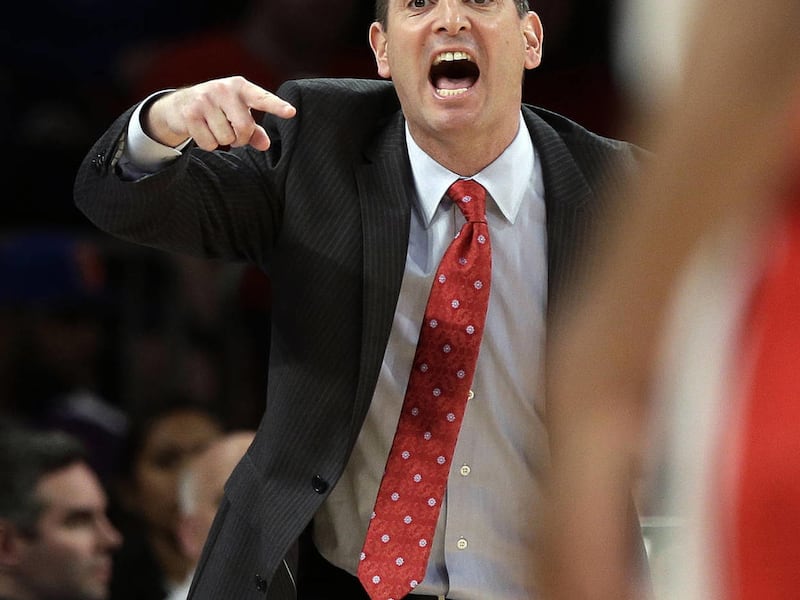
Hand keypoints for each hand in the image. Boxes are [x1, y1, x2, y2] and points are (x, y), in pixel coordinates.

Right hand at [143, 76, 296, 150]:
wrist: (179, 104)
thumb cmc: (218, 109)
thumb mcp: (238, 114)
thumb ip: (254, 130)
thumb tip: (265, 145)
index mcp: (241, 87)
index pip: (262, 98)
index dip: (277, 106)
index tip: (291, 112)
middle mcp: (223, 89)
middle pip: (244, 128)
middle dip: (240, 139)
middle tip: (232, 133)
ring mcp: (205, 100)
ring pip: (226, 139)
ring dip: (223, 141)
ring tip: (214, 128)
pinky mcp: (190, 114)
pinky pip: (209, 144)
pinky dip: (208, 144)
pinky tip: (202, 131)